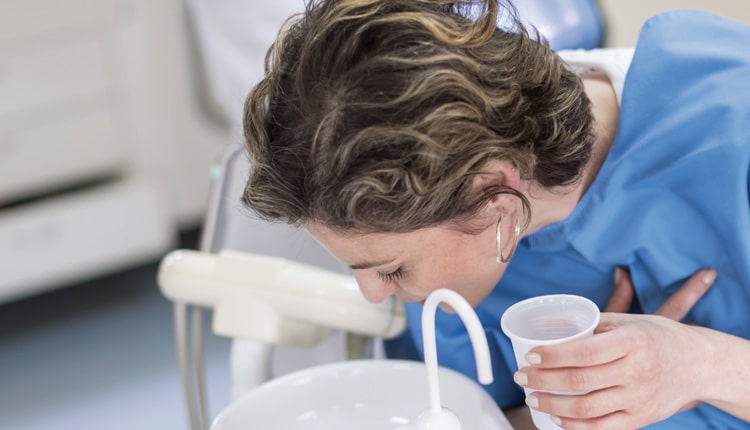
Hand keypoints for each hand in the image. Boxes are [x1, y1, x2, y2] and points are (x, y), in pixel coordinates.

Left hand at [515, 268, 716, 428]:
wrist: (699, 364)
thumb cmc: (658, 337)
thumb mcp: (630, 321)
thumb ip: (594, 323)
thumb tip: (552, 323)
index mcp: (634, 341)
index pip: (585, 351)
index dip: (553, 356)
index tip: (530, 355)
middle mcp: (638, 371)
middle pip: (580, 381)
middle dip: (542, 380)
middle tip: (521, 376)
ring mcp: (640, 398)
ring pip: (586, 408)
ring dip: (552, 405)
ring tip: (532, 397)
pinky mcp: (642, 418)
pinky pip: (602, 427)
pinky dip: (575, 426)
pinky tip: (557, 418)